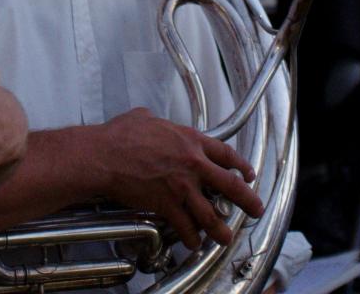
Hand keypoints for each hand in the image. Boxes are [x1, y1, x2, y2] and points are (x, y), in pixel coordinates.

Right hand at [93, 107, 262, 249]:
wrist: (103, 155)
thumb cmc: (119, 135)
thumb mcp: (142, 117)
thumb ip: (156, 122)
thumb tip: (151, 120)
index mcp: (189, 140)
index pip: (225, 154)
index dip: (241, 165)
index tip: (248, 174)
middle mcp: (191, 163)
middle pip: (231, 186)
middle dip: (248, 201)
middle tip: (255, 209)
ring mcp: (181, 186)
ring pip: (212, 214)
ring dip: (221, 230)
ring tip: (226, 237)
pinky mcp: (167, 205)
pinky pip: (186, 227)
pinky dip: (191, 238)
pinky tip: (192, 242)